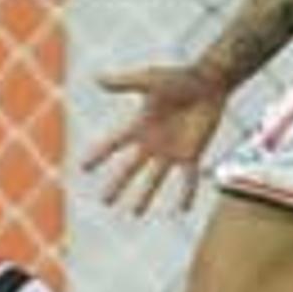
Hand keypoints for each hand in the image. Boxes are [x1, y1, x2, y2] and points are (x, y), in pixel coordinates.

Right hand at [83, 63, 230, 213]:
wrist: (208, 83)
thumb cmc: (178, 78)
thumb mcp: (149, 80)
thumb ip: (125, 83)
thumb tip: (97, 79)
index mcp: (140, 126)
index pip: (114, 144)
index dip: (99, 155)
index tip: (83, 168)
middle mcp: (152, 142)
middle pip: (130, 169)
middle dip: (117, 185)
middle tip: (105, 201)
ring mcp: (171, 151)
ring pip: (155, 179)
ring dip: (145, 196)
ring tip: (135, 213)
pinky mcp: (191, 154)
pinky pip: (187, 179)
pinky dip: (186, 193)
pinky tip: (182, 209)